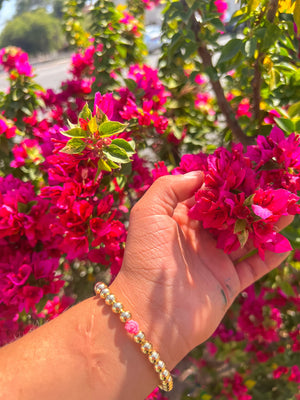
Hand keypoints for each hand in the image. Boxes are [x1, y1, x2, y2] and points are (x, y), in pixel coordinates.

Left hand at [111, 172, 291, 368]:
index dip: (224, 183)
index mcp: (180, 220)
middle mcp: (199, 238)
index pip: (206, 196)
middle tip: (274, 187)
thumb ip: (169, 188)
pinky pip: (254, 266)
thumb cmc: (145, 258)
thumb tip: (201, 175)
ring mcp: (215, 260)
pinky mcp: (228, 281)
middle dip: (250, 201)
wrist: (151, 312)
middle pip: (230, 214)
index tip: (245, 168)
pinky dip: (271, 256)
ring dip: (267, 224)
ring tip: (288, 208)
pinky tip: (286, 242)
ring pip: (247, 237)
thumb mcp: (147, 213)